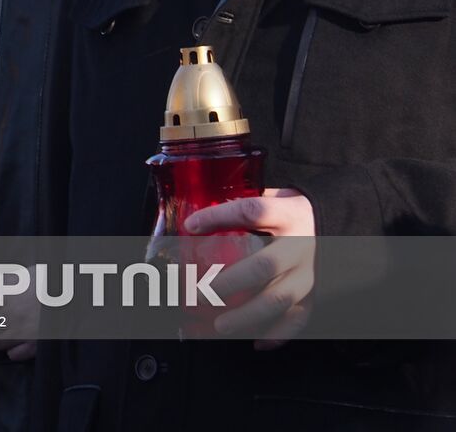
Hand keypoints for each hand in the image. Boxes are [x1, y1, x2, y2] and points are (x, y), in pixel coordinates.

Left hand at [0, 265, 38, 360]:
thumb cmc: (42, 279)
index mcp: (3, 296)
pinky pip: (13, 354)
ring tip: (6, 321)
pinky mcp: (35, 347)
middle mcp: (10, 318)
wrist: (72, 291)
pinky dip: (12, 347)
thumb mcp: (14, 274)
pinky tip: (20, 334)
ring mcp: (22, 334)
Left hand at [184, 188, 314, 348]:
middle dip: (229, 282)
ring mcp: (312, 272)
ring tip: (221, 325)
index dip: (220, 216)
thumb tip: (210, 214)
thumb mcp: (283, 196)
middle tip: (200, 292)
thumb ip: (253, 205)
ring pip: (279, 299)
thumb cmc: (304, 212)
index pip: (252, 211)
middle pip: (264, 265)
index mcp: (290, 213)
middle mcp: (302, 244)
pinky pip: (299, 319)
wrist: (348, 229)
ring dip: (247, 316)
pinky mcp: (320, 294)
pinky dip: (277, 335)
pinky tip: (256, 342)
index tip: (191, 225)